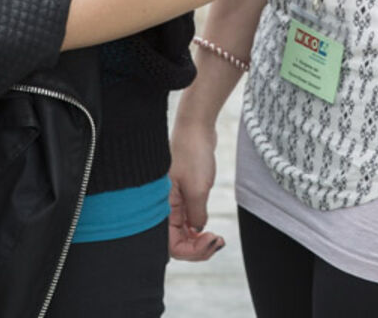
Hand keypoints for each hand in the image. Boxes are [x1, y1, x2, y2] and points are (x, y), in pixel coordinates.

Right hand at [167, 118, 223, 261]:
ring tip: (218, 238)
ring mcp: (172, 202)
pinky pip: (187, 222)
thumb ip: (196, 216)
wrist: (196, 127)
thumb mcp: (198, 189)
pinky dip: (198, 229)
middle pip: (176, 243)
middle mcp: (163, 208)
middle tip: (218, 241)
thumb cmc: (192, 154)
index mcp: (160, 208)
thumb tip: (197, 231)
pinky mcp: (182, 195)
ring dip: (199, 240)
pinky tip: (209, 228)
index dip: (192, 250)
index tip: (211, 239)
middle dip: (197, 249)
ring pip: (183, 234)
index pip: (171, 245)